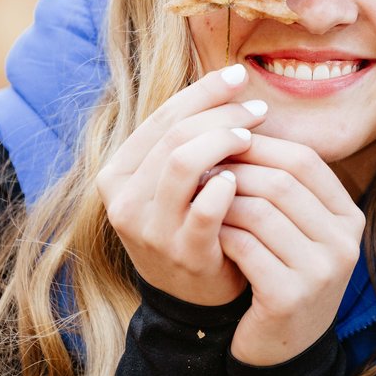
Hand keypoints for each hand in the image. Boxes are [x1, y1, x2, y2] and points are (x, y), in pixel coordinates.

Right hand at [95, 65, 267, 305]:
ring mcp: (148, 228)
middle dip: (221, 114)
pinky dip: (225, 187)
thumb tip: (231, 82)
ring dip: (223, 142)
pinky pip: (204, 209)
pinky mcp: (180, 251)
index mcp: (117, 173)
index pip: (162, 117)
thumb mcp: (177, 182)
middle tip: (257, 110)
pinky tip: (242, 178)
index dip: (203, 92)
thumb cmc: (190, 225)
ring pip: (182, 162)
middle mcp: (123, 199)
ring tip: (252, 138)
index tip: (239, 77)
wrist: (193, 298)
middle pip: (174, 135)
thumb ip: (188, 139)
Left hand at [218, 135, 365, 364]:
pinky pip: (245, 247)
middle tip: (198, 166)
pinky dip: (219, 233)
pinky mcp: (290, 297)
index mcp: (348, 217)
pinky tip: (204, 232)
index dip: (259, 144)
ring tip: (195, 196)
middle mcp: (344, 243)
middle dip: (234, 168)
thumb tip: (240, 125)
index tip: (220, 141)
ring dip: (220, 199)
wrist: (280, 352)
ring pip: (260, 211)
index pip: (304, 160)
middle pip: (282, 181)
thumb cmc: (280, 276)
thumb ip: (283, 186)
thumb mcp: (294, 230)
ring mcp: (321, 272)